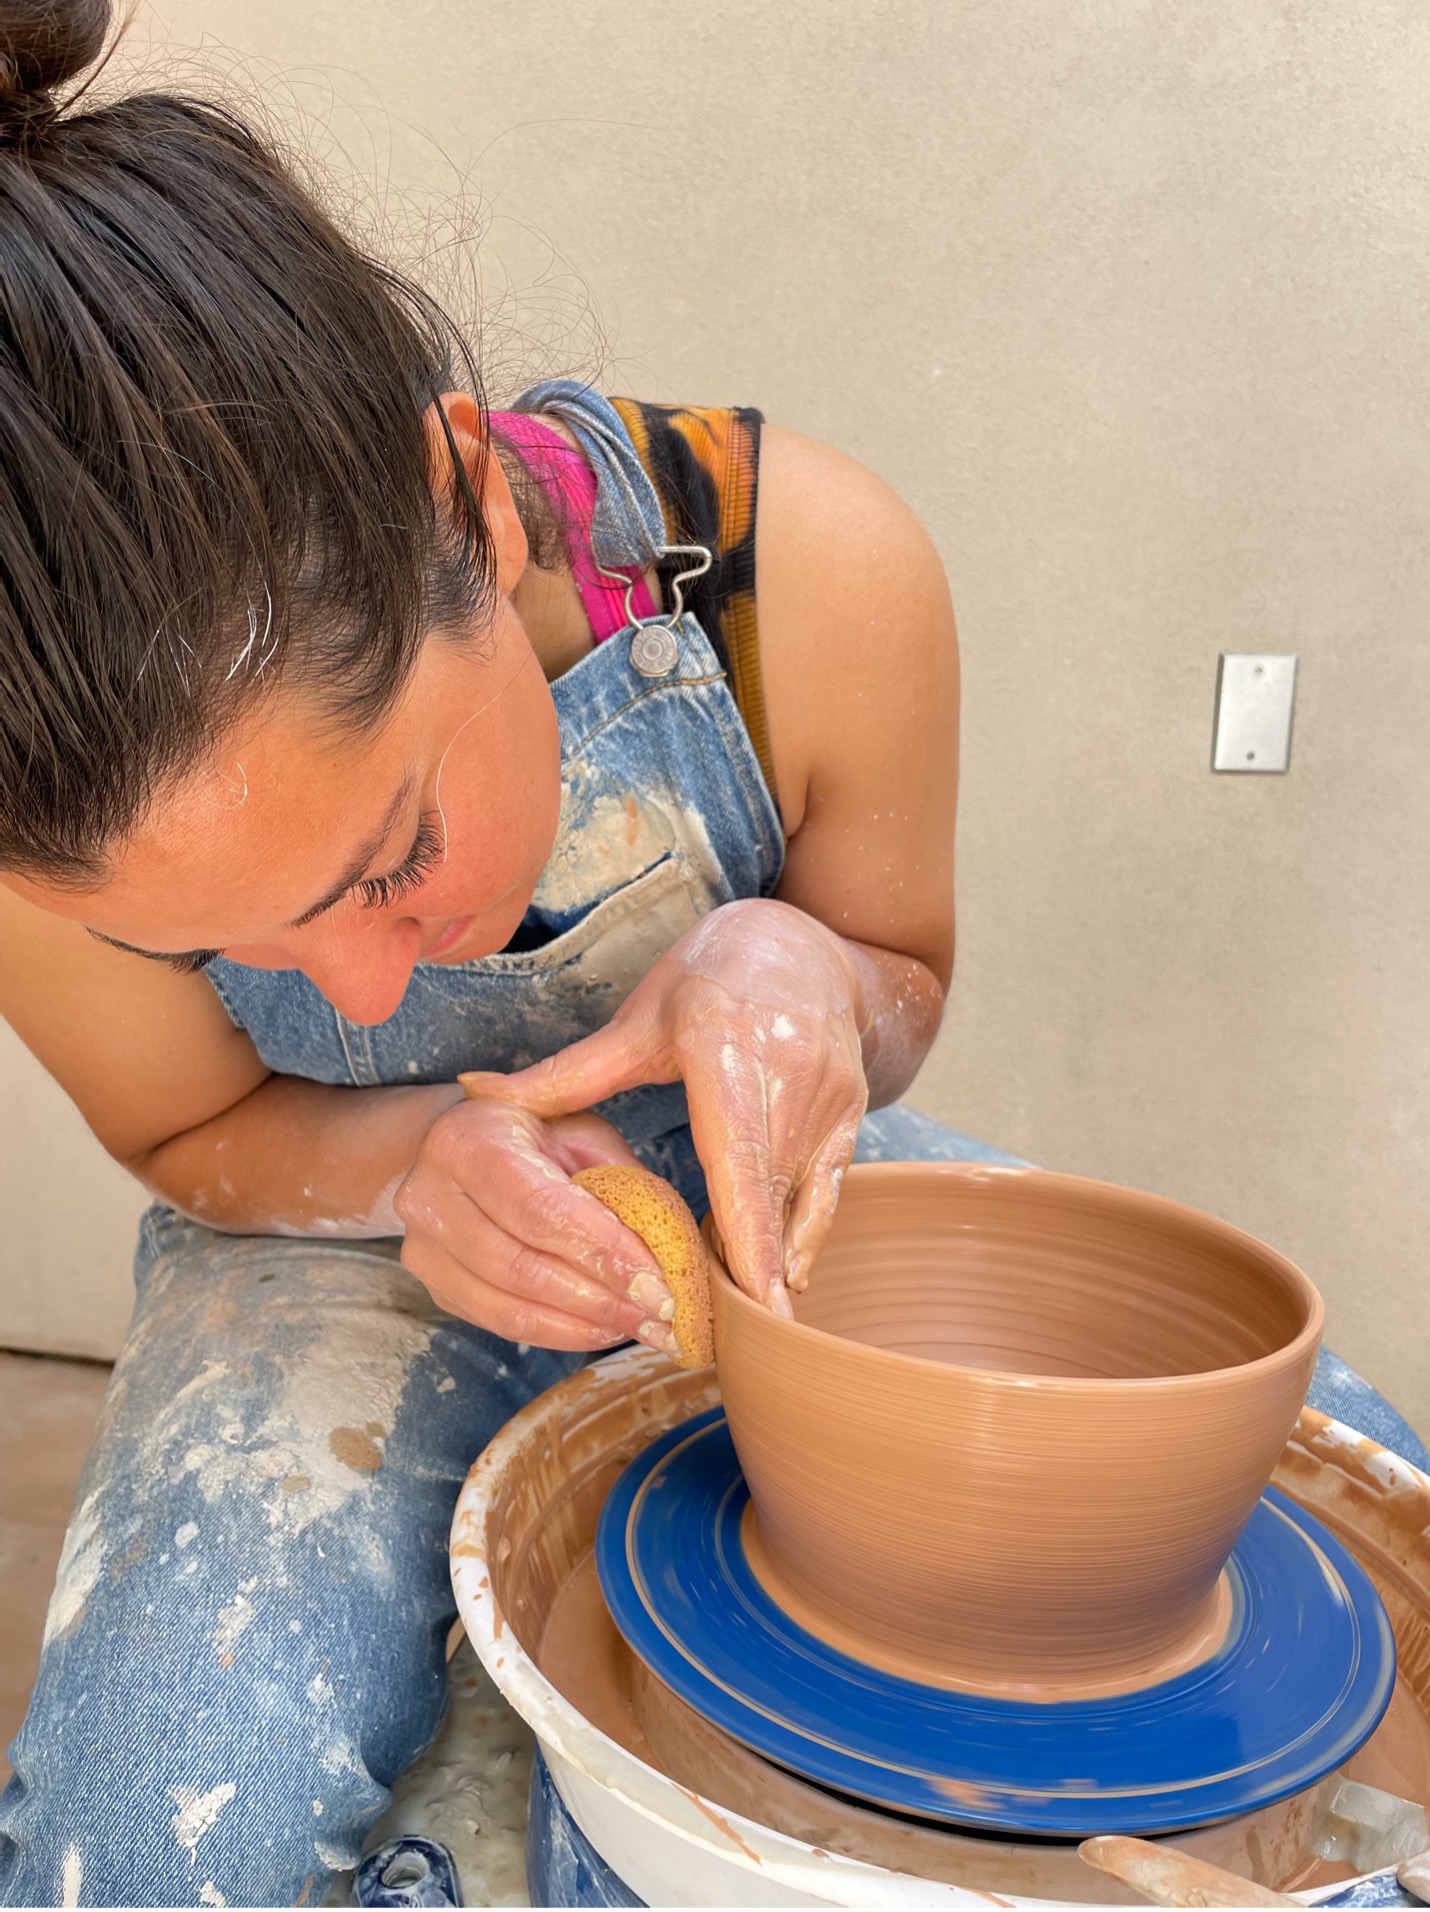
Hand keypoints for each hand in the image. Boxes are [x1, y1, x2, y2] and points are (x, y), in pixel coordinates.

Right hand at [394, 1099, 676, 1350]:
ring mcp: (421, 1246)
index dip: (601, 1251)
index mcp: (466, 1140)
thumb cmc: (535, 1135)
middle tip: (662, 1316)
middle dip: (602, 1298)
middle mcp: (428, 1194)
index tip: (658, 1283)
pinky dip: (559, 1333)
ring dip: (585, 1325)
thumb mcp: (581, 1134)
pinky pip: (500, 1323)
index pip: (540, 1209)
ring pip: (509, 1306)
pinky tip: (604, 1329)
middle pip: (522, 1266)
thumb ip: (620, 1182)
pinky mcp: (433, 1285)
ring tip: (643, 1328)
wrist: (464, 1146)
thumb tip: (668, 1250)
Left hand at [460, 899, 869, 1314]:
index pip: (736, 1154)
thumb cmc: (705, 979)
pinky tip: (783, 1275)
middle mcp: (787, 1067)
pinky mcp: (852, 1109)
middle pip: (767, 1189)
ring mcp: (830, 1091)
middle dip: (749, 1264)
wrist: (800, 944)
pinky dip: (803, 1233)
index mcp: (723, 1043)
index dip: (747, 1229)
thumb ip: (564, 1073)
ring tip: (739, 1310)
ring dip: (769, 1254)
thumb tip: (474, 1092)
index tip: (751, 1295)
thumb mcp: (636, 1020)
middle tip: (724, 1331)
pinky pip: (829, 1188)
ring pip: (798, 1196)